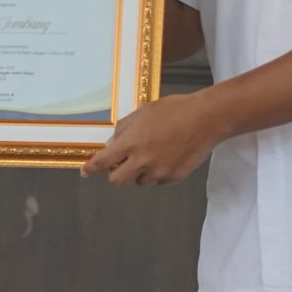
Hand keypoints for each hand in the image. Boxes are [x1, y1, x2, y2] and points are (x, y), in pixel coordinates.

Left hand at [82, 93, 226, 185]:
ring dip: (140, 172)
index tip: (85, 172)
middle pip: (117, 181)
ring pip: (140, 181)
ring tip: (155, 153)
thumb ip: (124, 129)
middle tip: (122, 165)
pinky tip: (170, 155)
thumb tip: (113, 144)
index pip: (103, 161)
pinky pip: (159, 179)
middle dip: (116, 174)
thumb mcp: (143, 112)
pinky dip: (159, 172)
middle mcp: (142, 161)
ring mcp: (159, 172)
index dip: (91, 168)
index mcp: (131, 143)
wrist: (206, 119)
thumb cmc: (174, 110)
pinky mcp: (173, 177)